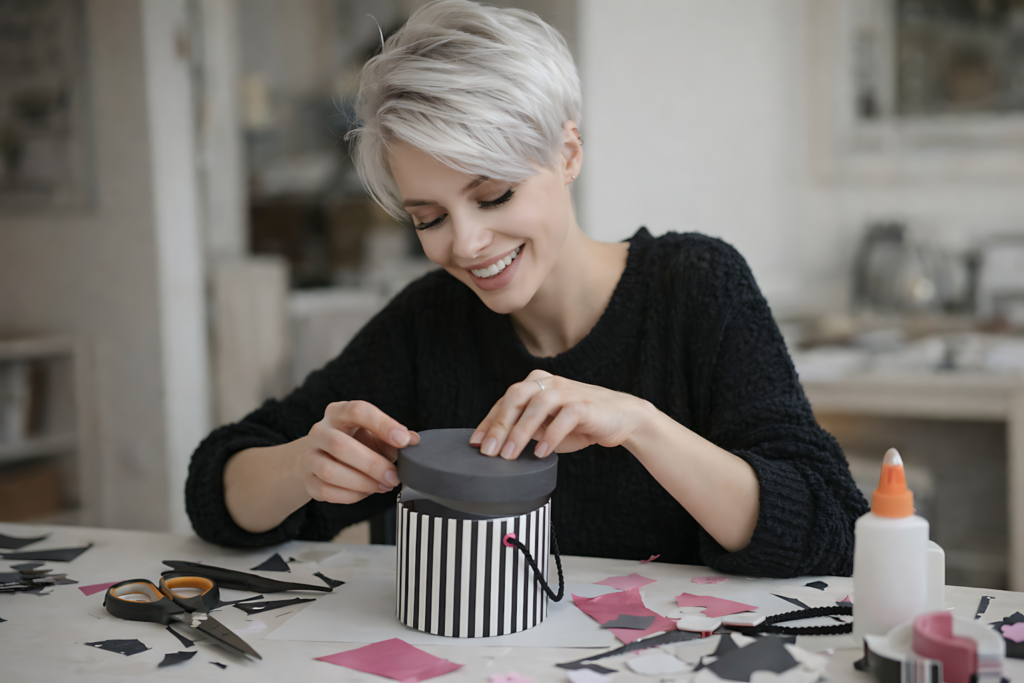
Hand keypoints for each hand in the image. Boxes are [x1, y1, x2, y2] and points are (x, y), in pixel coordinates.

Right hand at [298, 400, 418, 504]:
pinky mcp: (308, 479)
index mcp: (339, 413)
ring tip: (383, 486)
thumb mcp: (374, 435)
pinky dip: (351, 495)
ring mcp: (310, 455)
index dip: (383, 424)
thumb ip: (394, 438)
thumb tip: (413, 440)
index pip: (358, 411)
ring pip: (330, 471)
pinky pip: (327, 491)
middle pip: (340, 445)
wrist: (319, 458)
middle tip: (394, 476)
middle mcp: (320, 431)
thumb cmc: (353, 443)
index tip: (403, 440)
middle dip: (372, 464)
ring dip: (362, 482)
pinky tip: (366, 492)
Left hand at [469, 370, 649, 459]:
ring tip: (510, 455)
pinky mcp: (585, 405)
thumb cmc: (579, 423)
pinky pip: (565, 417)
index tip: (476, 443)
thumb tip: (496, 446)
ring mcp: (567, 391)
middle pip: (516, 396)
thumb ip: (525, 429)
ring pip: (537, 405)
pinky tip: (541, 453)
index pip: (505, 401)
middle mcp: (549, 383)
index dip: (489, 422)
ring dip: (521, 431)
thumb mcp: (546, 426)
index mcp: (536, 384)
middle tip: (489, 450)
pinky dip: (551, 436)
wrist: (622, 417)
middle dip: (499, 424)